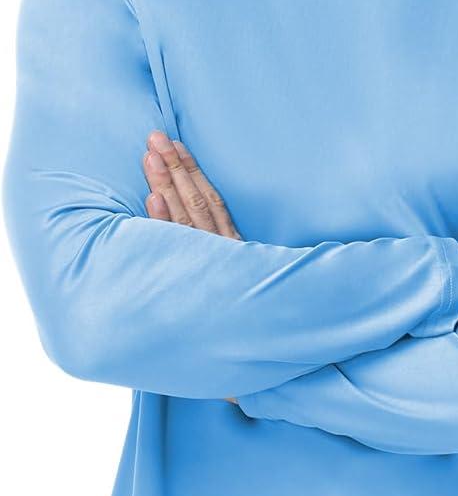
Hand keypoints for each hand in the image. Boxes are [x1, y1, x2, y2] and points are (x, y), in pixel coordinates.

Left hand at [142, 130, 241, 402]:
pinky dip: (163, 223)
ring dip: (166, 184)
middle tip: (154, 136)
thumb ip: (231, 258)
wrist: (269, 358)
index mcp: (235, 249)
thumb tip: (201, 228)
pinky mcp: (205, 281)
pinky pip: (180, 248)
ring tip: (150, 155)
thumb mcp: (247, 283)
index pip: (209, 201)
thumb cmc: (253, 323)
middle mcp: (223, 255)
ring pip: (186, 218)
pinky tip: (151, 199)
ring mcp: (212, 267)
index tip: (173, 145)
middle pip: (195, 202)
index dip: (190, 172)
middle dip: (174, 168)